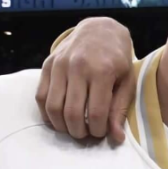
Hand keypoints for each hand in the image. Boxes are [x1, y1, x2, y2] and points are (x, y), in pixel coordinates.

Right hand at [36, 17, 135, 142]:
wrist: (100, 30)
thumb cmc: (117, 59)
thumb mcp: (126, 82)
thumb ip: (120, 109)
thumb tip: (116, 138)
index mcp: (102, 71)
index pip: (96, 112)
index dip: (98, 130)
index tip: (100, 133)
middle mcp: (78, 67)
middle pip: (72, 113)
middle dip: (78, 131)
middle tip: (84, 134)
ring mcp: (60, 65)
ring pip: (53, 107)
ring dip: (61, 125)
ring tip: (72, 128)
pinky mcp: (48, 64)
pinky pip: (41, 95)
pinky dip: (46, 113)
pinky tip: (57, 119)